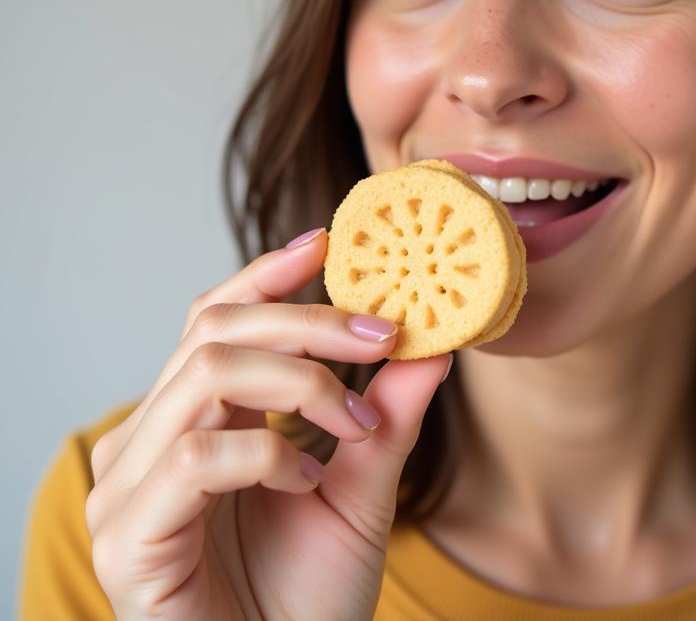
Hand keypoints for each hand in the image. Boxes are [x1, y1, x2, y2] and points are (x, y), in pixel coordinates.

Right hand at [85, 228, 450, 619]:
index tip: (329, 242)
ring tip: (357, 421)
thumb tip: (435, 343)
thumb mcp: (363, 488)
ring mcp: (128, 487)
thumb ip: (390, 414)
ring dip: (301, 382)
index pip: (215, 317)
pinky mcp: (127, 540)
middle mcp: (150, 440)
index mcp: (195, 419)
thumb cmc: (307, 596)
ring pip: (208, 373)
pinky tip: (306, 482)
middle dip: (309, 319)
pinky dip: (266, 455)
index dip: (266, 272)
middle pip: (216, 329)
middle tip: (382, 332)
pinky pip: (195, 458)